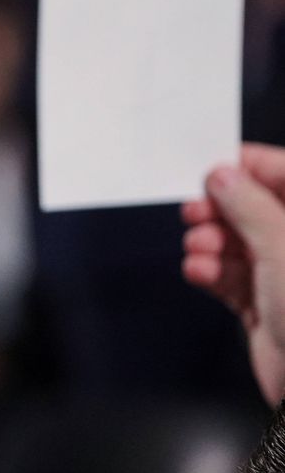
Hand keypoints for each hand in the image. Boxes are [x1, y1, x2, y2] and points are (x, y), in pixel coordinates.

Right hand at [182, 144, 284, 402]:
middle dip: (222, 210)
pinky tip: (200, 271)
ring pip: (238, 243)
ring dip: (211, 243)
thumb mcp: (282, 248)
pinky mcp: (264, 305)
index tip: (215, 167)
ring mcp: (284, 277)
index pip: (284, 176)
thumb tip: (223, 176)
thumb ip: (249, 206)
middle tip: (197, 210)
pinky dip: (210, 271)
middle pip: (256, 210)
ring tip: (200, 247)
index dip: (250, 168)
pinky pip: (229, 277)